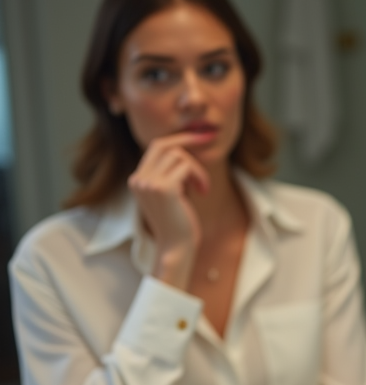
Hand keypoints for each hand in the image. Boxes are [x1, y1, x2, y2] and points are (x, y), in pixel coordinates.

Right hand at [127, 132, 211, 288]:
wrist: (177, 248)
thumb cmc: (179, 224)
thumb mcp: (172, 194)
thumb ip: (172, 173)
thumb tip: (187, 148)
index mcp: (137, 180)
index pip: (155, 147)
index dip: (179, 138)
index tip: (200, 136)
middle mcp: (138, 179)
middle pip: (163, 144)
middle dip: (188, 140)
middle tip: (209, 139)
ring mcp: (148, 183)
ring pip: (178, 155)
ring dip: (197, 169)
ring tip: (201, 188)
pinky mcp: (163, 188)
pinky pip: (186, 167)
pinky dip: (200, 176)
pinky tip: (203, 192)